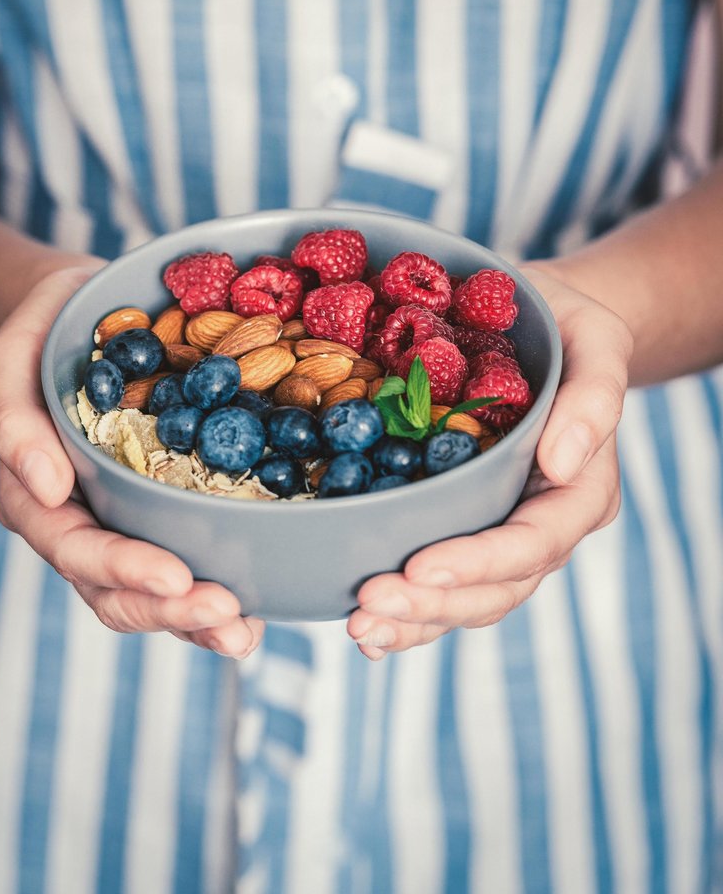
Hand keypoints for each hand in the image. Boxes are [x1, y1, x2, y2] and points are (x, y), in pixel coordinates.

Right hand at [0, 264, 263, 658]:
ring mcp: (122, 523)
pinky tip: (257, 605)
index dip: (123, 570)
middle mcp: (79, 521)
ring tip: (244, 633)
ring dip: (198, 620)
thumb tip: (46, 488)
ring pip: (152, 593)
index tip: (176, 578)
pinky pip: (186, 559)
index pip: (75, 548)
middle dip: (171, 611)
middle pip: (115, 590)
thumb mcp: (14, 357)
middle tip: (227, 612)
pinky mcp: (162, 510)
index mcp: (36, 496)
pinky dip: (218, 588)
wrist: (83, 314)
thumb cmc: (46, 331)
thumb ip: (14, 420)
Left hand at [347, 264, 632, 659]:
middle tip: (370, 604)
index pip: (536, 541)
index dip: (481, 562)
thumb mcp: (595, 338)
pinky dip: (409, 613)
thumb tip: (561, 462)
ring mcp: (503, 531)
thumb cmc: (566, 327)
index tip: (420, 566)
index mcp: (580, 489)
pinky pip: (443, 583)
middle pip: (498, 586)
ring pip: (468, 598)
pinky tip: (367, 629)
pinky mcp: (467, 527)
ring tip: (361, 625)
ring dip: (414, 619)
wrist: (536, 326)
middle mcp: (544, 522)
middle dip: (434, 603)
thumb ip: (595, 395)